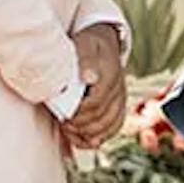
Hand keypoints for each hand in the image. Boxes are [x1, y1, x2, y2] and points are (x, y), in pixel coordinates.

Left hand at [63, 22, 128, 149]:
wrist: (103, 43)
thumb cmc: (89, 44)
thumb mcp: (85, 44)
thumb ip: (86, 59)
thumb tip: (89, 77)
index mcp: (110, 75)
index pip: (95, 103)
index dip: (78, 113)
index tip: (63, 116)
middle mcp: (118, 90)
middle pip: (101, 118)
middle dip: (80, 125)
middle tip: (64, 124)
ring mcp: (120, 100)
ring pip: (108, 127)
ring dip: (88, 134)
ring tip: (70, 131)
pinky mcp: (118, 108)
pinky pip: (113, 128)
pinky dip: (99, 137)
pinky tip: (84, 139)